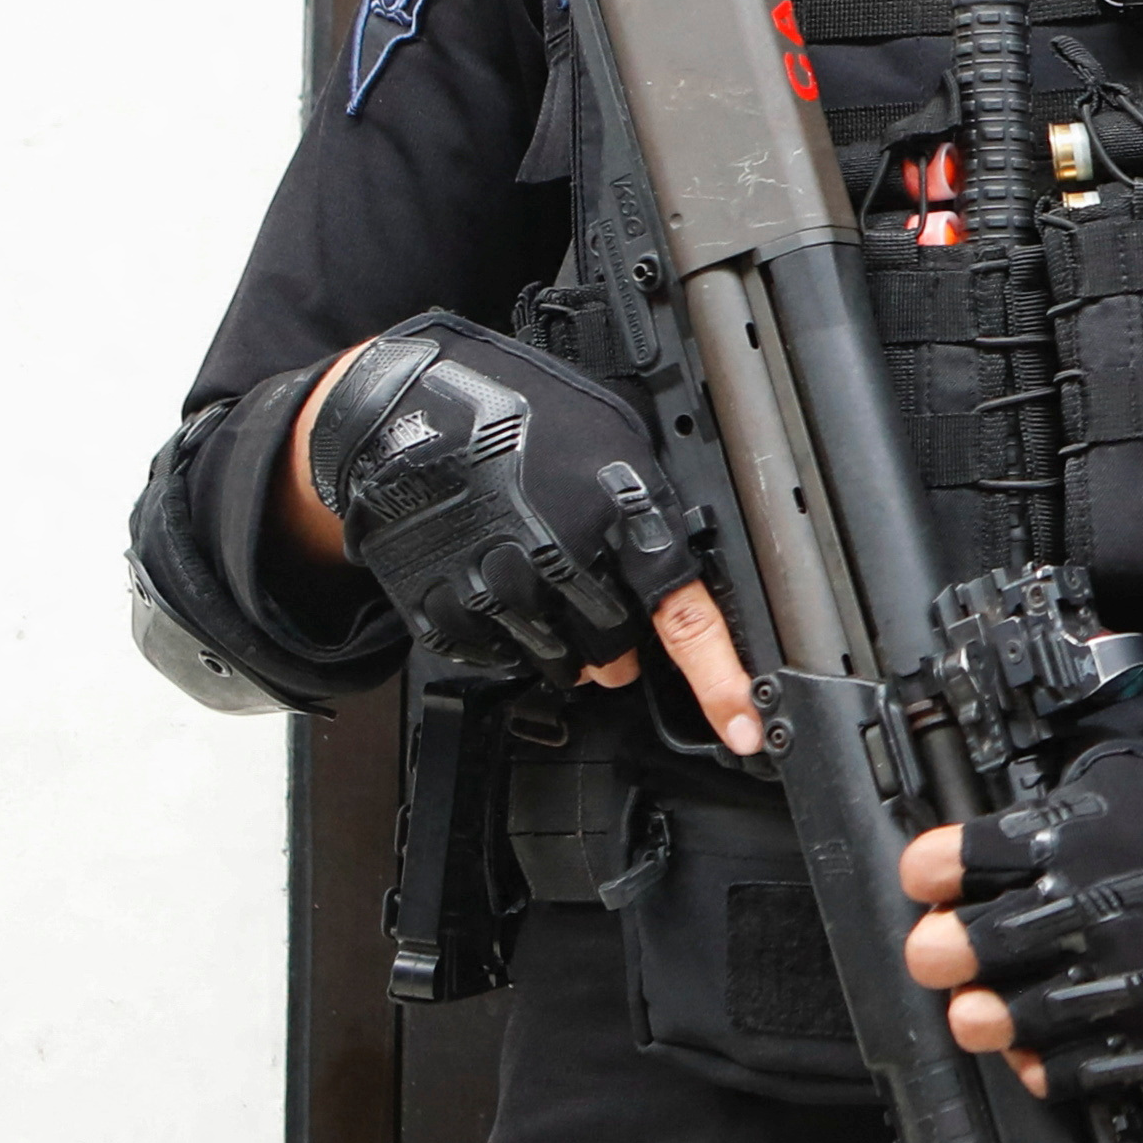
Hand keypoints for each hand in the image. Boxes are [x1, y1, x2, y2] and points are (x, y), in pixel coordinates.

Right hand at [288, 320, 762, 752]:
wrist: (401, 413)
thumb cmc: (516, 414)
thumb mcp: (612, 435)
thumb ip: (650, 510)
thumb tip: (687, 570)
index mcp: (617, 513)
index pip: (684, 616)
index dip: (718, 678)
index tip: (741, 728)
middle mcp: (561, 560)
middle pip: (618, 654)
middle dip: (621, 646)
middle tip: (597, 602)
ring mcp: (499, 593)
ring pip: (563, 666)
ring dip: (569, 646)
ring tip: (543, 583)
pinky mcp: (447, 614)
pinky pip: (502, 658)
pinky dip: (511, 635)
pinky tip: (497, 581)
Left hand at [894, 731, 1142, 1097]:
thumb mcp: (1116, 786)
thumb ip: (1047, 822)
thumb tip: (985, 856)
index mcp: (1071, 843)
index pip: (958, 863)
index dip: (929, 873)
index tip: (927, 881)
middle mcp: (1091, 913)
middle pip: (970, 947)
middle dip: (940, 951)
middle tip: (938, 953)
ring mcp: (1123, 978)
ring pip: (1011, 1017)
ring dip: (981, 1015)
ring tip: (977, 1009)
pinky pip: (1076, 1067)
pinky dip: (1042, 1065)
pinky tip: (1032, 1050)